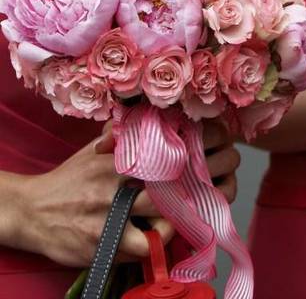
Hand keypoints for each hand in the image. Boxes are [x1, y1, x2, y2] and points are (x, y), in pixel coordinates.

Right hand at [7, 119, 240, 267]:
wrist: (30, 211)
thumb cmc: (71, 178)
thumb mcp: (97, 148)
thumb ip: (128, 131)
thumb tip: (156, 113)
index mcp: (123, 153)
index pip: (176, 141)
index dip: (208, 141)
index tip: (223, 144)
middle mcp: (120, 178)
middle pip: (182, 175)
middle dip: (214, 175)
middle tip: (225, 178)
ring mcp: (114, 210)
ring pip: (171, 209)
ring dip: (192, 209)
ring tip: (201, 205)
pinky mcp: (107, 241)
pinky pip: (150, 241)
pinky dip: (164, 237)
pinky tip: (167, 231)